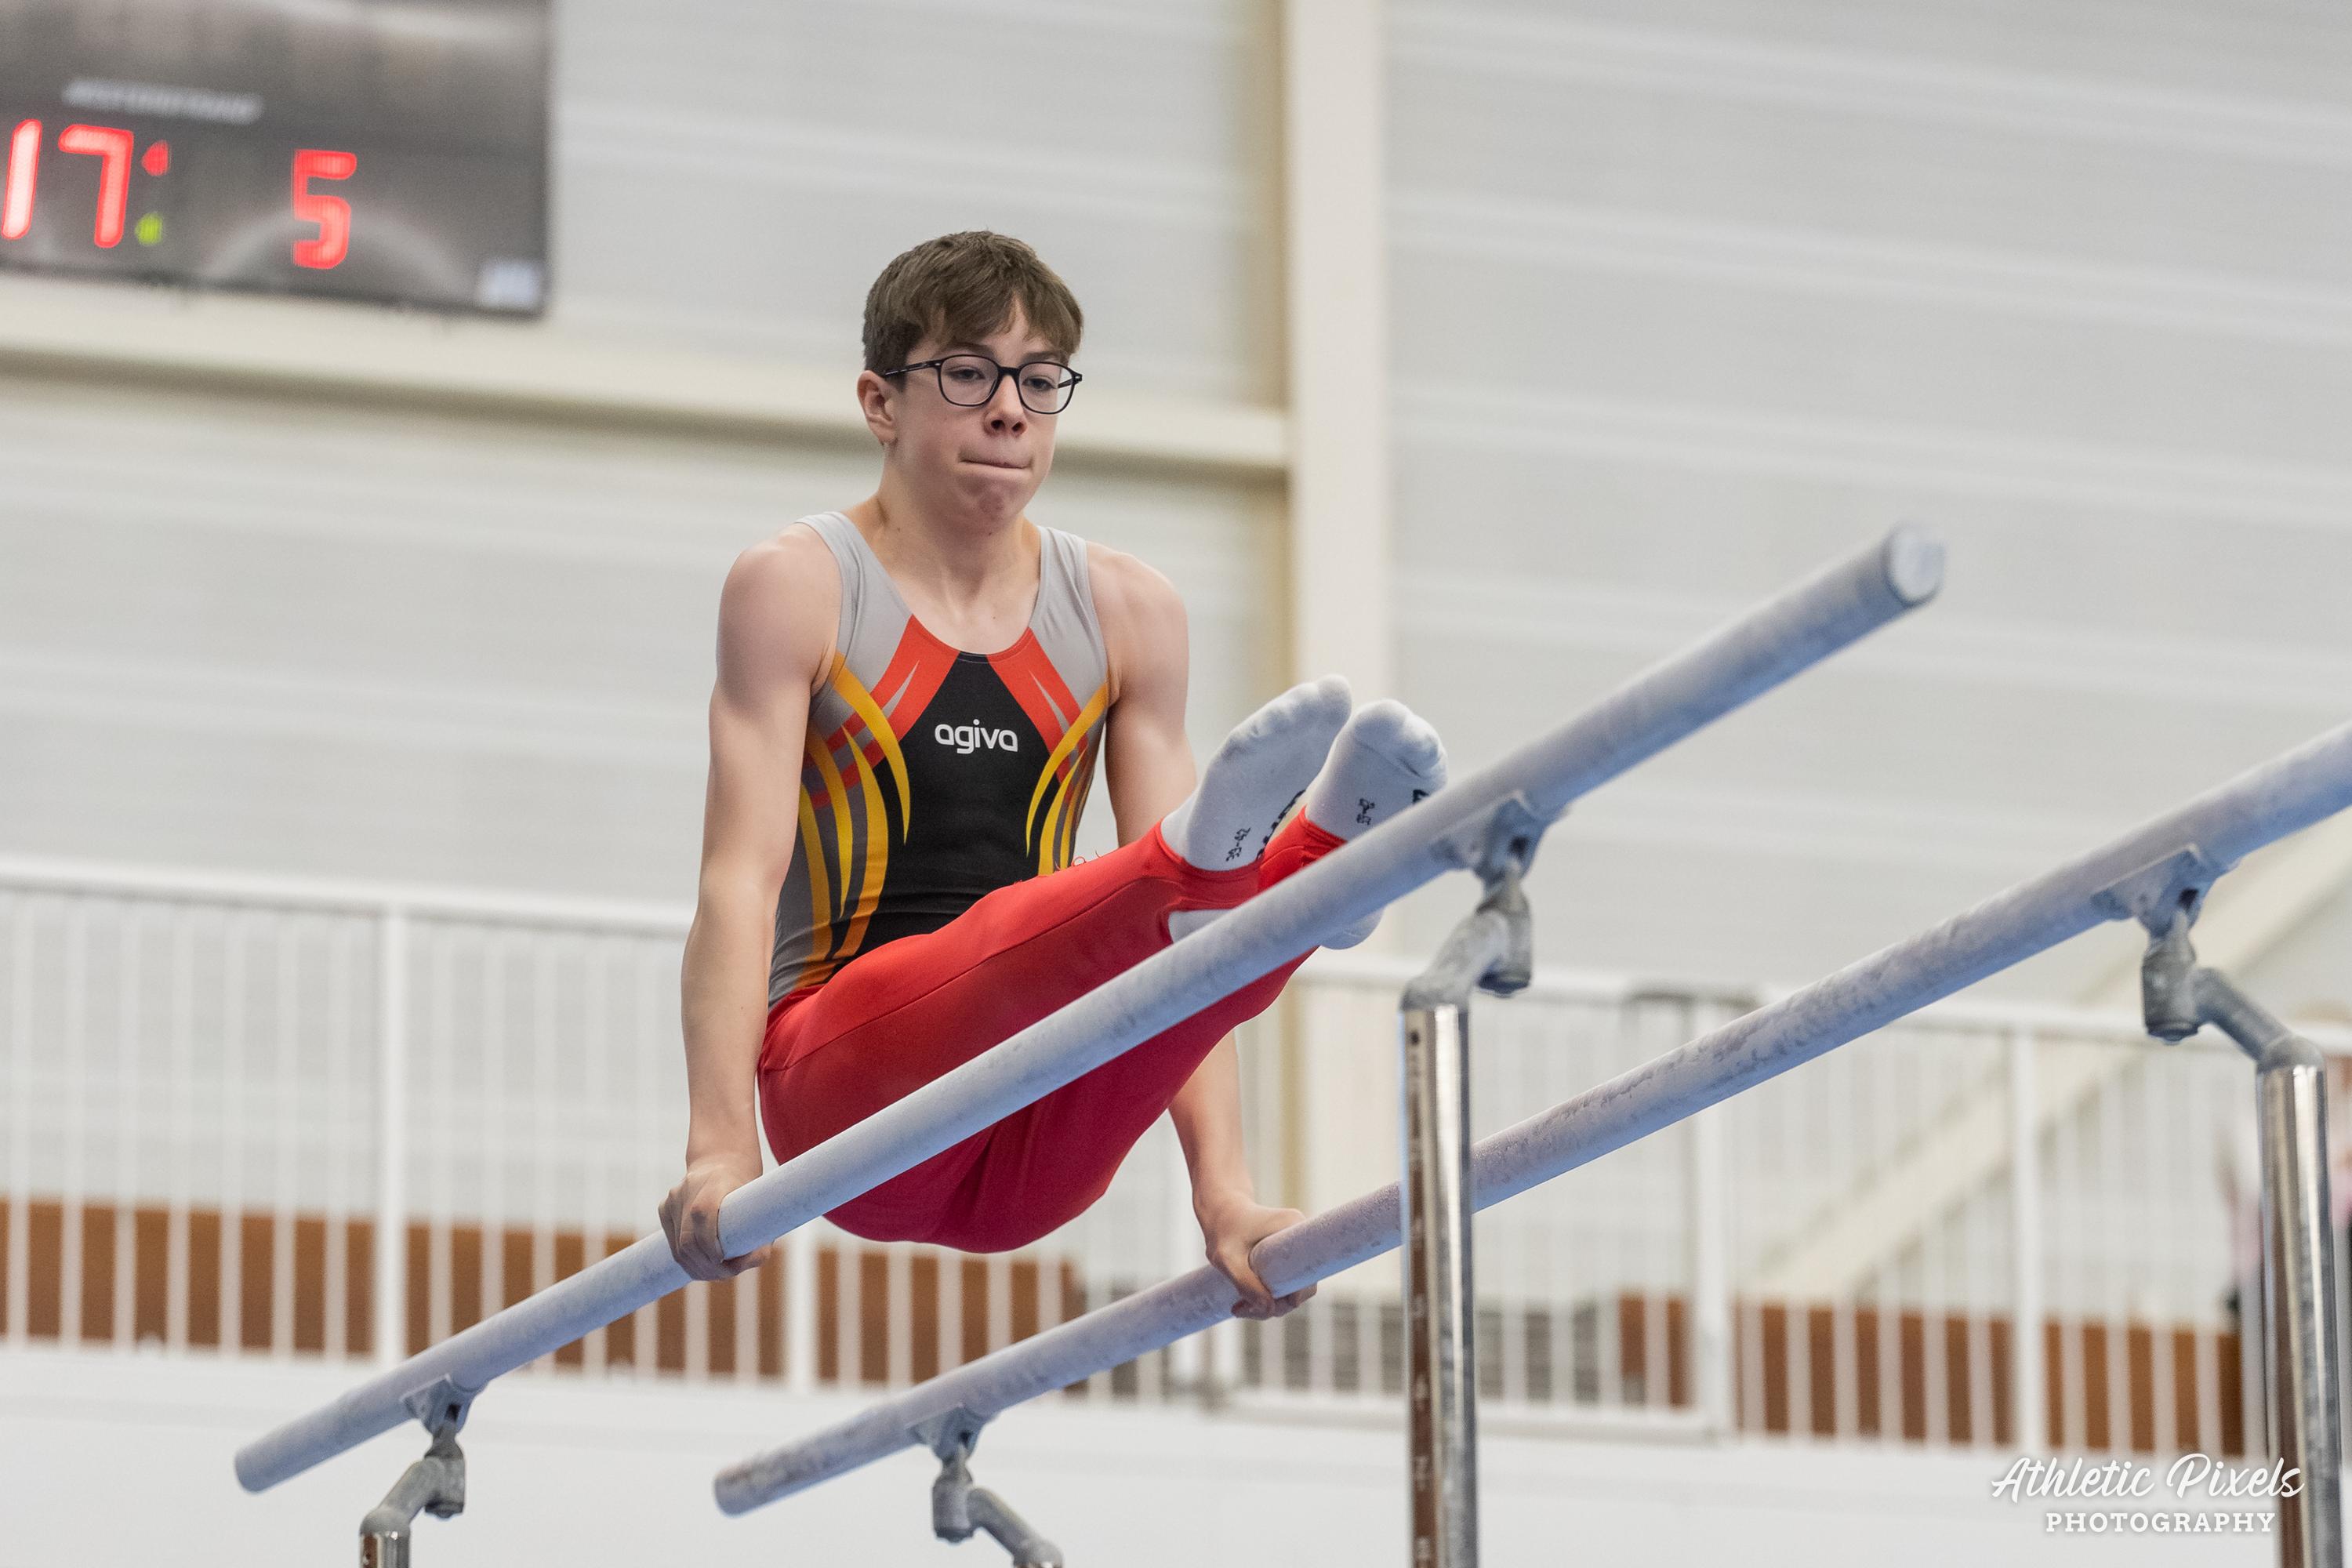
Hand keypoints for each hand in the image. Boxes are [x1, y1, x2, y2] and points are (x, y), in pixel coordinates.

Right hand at [660, 1149, 772, 1281]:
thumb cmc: (744, 1189)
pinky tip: (701, 1265)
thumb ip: (760, 1238)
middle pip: (688, 1240)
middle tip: (724, 1275)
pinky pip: (672, 1242)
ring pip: (678, 1248)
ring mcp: (672, 1199)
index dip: (711, 1244)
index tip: (726, 1262)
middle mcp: (687, 1190)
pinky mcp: (664, 1208)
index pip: (703, 1213)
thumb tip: (750, 1263)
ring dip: (696, 1268)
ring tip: (714, 1274)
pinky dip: (687, 1259)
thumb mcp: (759, 1207)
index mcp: (714, 1182)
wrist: (721, 1162)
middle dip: (706, 1266)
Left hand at [1196, 1190, 1314, 1319]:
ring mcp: (1293, 1249)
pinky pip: (1282, 1283)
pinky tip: (1241, 1303)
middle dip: (1274, 1305)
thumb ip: (1245, 1282)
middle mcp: (1299, 1238)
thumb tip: (1269, 1310)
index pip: (1308, 1274)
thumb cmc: (1222, 1229)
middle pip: (1299, 1285)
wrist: (1218, 1210)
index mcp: (1293, 1227)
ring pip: (1289, 1288)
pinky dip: (1265, 1295)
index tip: (1269, 1304)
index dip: (1295, 1296)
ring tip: (1238, 1308)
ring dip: (1267, 1304)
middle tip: (1241, 1310)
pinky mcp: (1283, 1257)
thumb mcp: (1227, 1258)